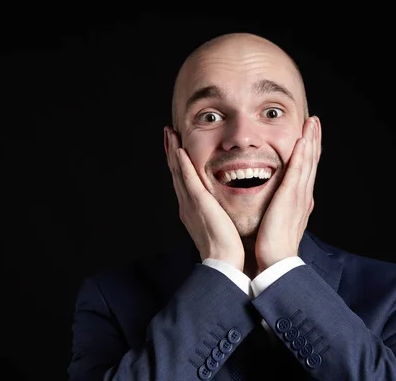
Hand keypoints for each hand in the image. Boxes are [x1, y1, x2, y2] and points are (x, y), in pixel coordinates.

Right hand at [164, 126, 244, 270]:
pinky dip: (182, 164)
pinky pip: (187, 180)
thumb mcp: (221, 225)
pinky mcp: (198, 204)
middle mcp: (187, 205)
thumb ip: (220, 212)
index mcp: (192, 210)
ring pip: (178, 172)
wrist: (225, 264)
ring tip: (170, 134)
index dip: (178, 161)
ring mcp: (190, 204)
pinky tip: (179, 150)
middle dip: (171, 151)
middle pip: (175, 172)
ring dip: (173, 151)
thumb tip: (225, 205)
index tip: (177, 145)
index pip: (183, 180)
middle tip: (168, 133)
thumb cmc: (227, 249)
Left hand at [255, 116, 321, 269]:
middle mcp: (303, 196)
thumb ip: (275, 209)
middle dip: (313, 140)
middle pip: (311, 161)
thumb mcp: (275, 222)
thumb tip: (270, 203)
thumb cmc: (271, 247)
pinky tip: (303, 140)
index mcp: (298, 201)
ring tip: (313, 123)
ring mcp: (299, 195)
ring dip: (311, 140)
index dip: (308, 151)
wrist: (276, 261)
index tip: (308, 135)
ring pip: (307, 162)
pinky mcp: (291, 197)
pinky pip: (298, 171)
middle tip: (315, 121)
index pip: (305, 170)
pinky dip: (302, 154)